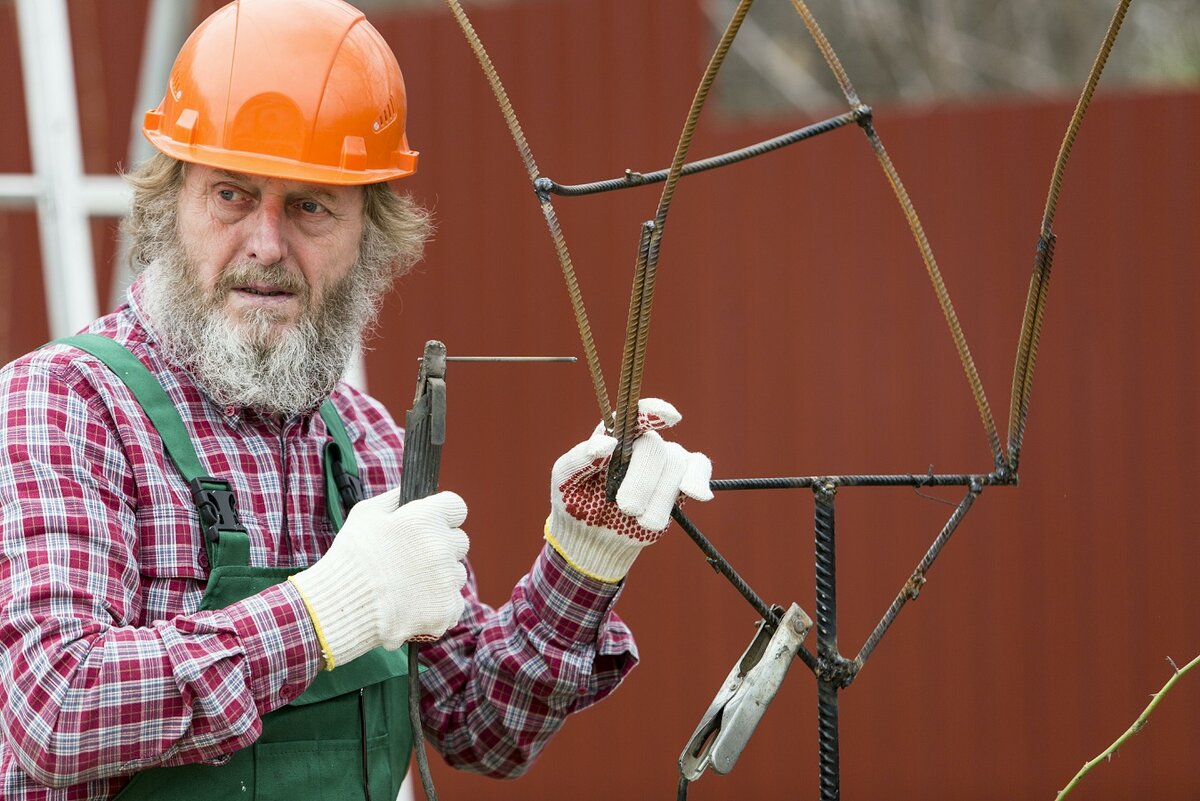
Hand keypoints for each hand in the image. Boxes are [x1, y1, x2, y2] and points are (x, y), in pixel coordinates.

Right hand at [290, 488, 468, 669]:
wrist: (341, 608)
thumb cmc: (351, 558)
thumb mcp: (365, 514)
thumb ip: (394, 498)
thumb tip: (409, 492)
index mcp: (425, 520)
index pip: (456, 507)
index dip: (443, 514)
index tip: (432, 524)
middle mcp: (442, 547)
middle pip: (459, 540)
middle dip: (441, 546)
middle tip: (413, 559)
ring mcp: (447, 579)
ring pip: (457, 572)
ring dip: (440, 576)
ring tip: (407, 585)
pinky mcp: (447, 608)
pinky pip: (453, 601)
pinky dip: (437, 604)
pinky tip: (412, 605)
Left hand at [547, 398, 711, 581]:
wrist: (594, 539)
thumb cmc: (575, 501)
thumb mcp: (564, 479)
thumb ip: (581, 458)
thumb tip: (608, 442)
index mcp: (614, 434)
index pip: (635, 413)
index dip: (653, 411)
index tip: (668, 416)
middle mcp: (641, 443)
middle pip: (655, 448)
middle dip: (642, 481)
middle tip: (625, 507)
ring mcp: (663, 462)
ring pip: (676, 465)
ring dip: (659, 497)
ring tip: (640, 520)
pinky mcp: (678, 483)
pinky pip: (698, 469)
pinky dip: (698, 479)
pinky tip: (697, 494)